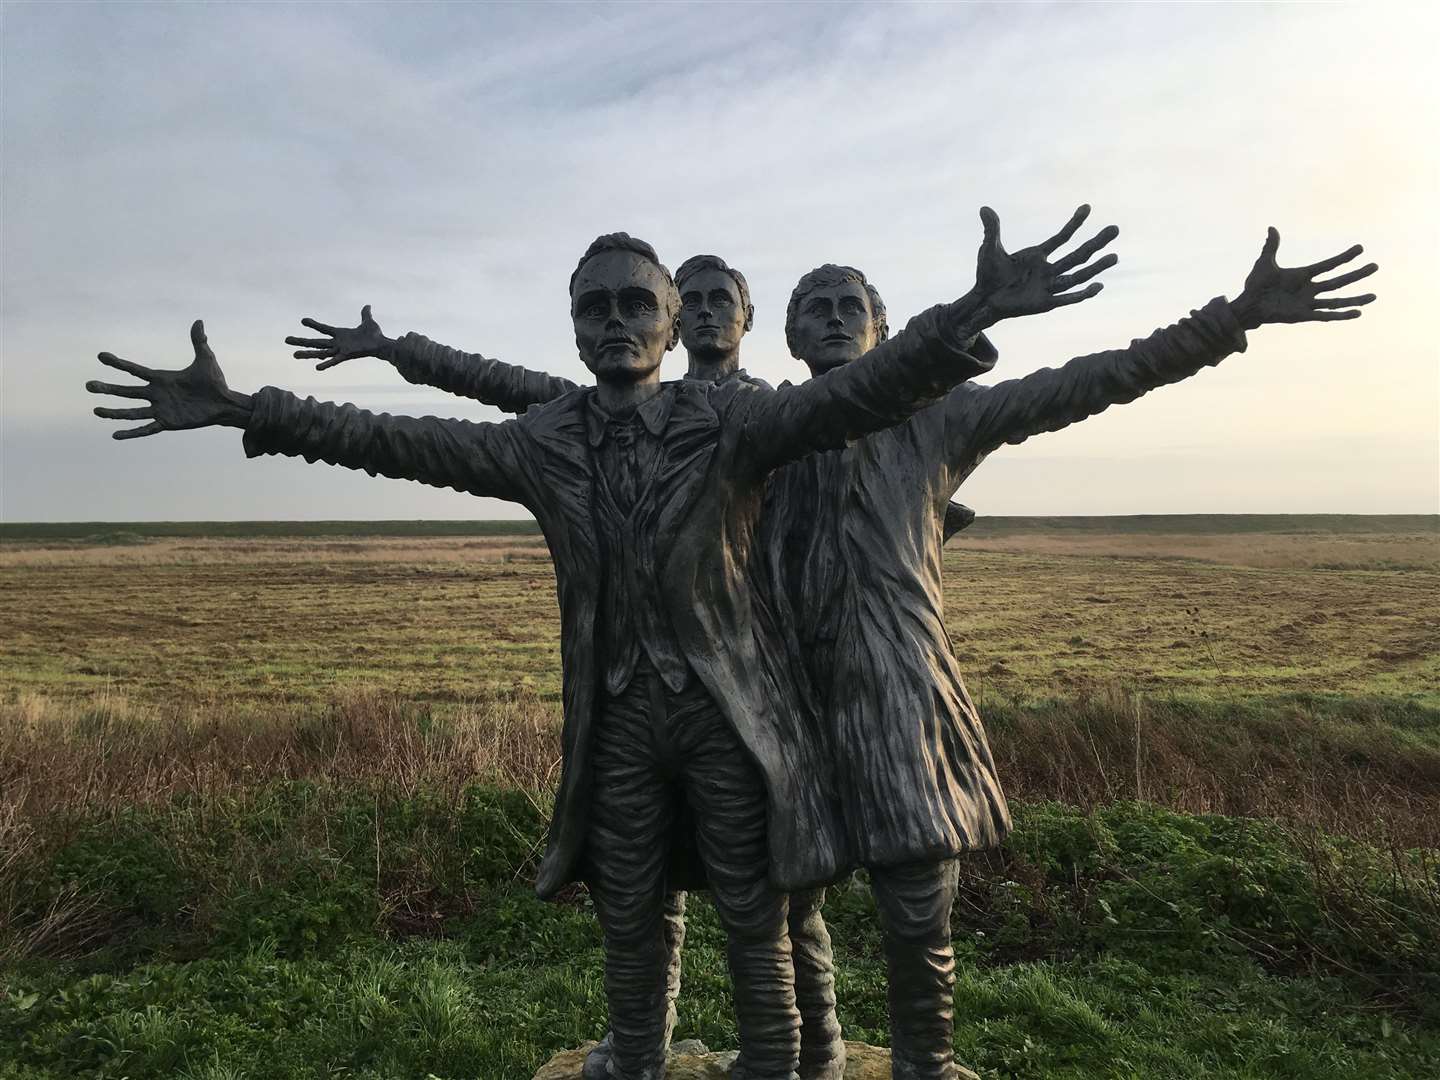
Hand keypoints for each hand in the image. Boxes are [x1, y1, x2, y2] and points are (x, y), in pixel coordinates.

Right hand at [86, 320, 251, 438]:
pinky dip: (131, 433)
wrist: (224, 404)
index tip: (101, 356)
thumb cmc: (215, 382)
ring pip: (131, 412)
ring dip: (114, 412)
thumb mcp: (205, 359)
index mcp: (161, 379)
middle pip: (127, 391)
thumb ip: (199, 342)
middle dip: (108, 389)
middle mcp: (156, 394)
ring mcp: (161, 409)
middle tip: (88, 385)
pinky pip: (146, 429)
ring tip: (96, 410)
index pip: (134, 370)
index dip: (118, 363)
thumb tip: (199, 321)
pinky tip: (115, 435)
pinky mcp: (168, 423)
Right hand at [286, 304, 391, 370]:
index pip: (323, 329)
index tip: (302, 320)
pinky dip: (326, 364)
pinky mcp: (346, 355)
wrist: (383, 345)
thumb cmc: (375, 336)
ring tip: (294, 355)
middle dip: (301, 341)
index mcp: (340, 334)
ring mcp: (341, 350)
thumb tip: (367, 306)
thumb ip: (365, 315)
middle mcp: (338, 343)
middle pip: (316, 342)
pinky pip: (335, 361)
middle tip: (286, 340)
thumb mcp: (368, 322)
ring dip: (307, 354)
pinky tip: (317, 367)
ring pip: (320, 352)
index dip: (314, 325)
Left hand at [974, 205, 1118, 318]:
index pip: (1061, 237)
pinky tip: (1098, 286)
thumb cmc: (987, 275)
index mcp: (1037, 256)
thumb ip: (992, 229)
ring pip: (1077, 276)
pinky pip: (1067, 299)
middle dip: (1096, 243)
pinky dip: (1082, 294)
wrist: (983, 300)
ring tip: (1114, 256)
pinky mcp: (1044, 303)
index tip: (1087, 207)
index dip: (1074, 223)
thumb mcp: (990, 249)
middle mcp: (1047, 270)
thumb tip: (984, 208)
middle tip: (1115, 228)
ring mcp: (1048, 287)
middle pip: (1077, 255)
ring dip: (1096, 267)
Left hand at [1230, 229, 1376, 330]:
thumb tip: (1272, 228)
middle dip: (1357, 275)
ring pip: (1337, 300)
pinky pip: (1326, 315)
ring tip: (1374, 296)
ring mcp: (1307, 303)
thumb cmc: (1255, 286)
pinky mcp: (1303, 316)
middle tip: (1375, 266)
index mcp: (1303, 276)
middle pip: (1338, 281)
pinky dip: (1341, 315)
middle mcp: (1309, 289)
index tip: (1360, 248)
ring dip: (1355, 299)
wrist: (1247, 305)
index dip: (1344, 257)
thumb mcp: (1264, 263)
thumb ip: (1271, 246)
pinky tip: (1358, 313)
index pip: (1329, 265)